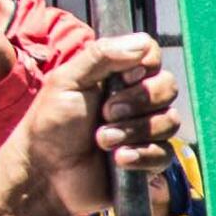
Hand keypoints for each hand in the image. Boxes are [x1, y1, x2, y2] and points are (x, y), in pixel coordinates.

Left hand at [9, 32, 176, 215]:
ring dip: (134, 131)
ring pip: (170, 121)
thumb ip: (101, 55)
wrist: (46, 173)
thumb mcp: (67, 80)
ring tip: (102, 140)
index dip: (145, 65)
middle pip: (168, 86)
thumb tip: (141, 42)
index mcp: (118, 75)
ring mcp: (145, 130)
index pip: (152, 54)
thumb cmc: (50, 125)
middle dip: (137, 100)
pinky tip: (118, 160)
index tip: (123, 78)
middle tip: (106, 113)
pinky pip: (164, 153)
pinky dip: (141, 155)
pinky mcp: (148, 161)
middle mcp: (136, 99)